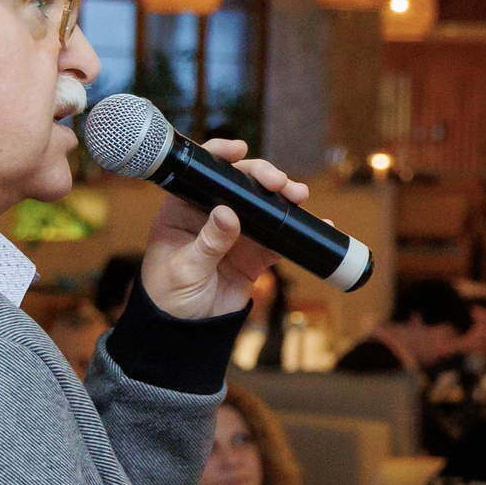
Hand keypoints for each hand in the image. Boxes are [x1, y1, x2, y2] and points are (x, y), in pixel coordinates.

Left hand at [139, 140, 309, 320]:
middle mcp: (209, 215)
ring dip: (282, 199)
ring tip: (299, 197)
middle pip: (239, 184)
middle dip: (262, 177)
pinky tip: (316, 225)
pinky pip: (278, 238)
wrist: (186, 335)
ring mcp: (235, 234)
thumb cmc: (169, 298)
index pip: (200, 173)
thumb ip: (207, 243)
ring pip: (262, 207)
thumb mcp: (185, 270)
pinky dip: (296, 232)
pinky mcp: (253, 254)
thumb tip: (227, 213)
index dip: (219, 156)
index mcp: (181, 210)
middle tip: (280, 183)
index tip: (239, 149)